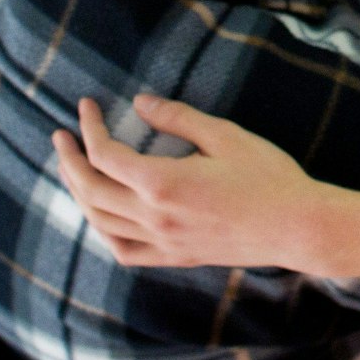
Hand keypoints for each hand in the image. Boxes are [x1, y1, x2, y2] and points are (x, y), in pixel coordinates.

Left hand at [52, 96, 338, 272]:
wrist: (297, 226)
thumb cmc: (268, 177)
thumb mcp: (227, 136)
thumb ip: (179, 118)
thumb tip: (141, 102)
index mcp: (163, 182)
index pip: (105, 155)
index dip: (90, 127)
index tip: (86, 106)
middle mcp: (154, 217)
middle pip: (90, 190)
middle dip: (69, 160)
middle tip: (62, 137)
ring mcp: (163, 242)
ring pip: (100, 222)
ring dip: (79, 194)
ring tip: (75, 171)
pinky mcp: (176, 257)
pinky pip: (124, 251)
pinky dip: (104, 232)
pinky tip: (104, 217)